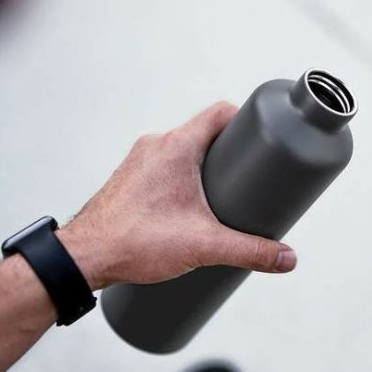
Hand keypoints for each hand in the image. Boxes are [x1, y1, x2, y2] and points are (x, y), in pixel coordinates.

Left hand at [56, 102, 297, 288]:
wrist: (84, 257)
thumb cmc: (135, 241)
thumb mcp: (204, 246)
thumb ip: (250, 251)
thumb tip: (287, 258)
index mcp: (176, 146)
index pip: (220, 112)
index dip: (246, 120)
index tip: (263, 139)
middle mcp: (155, 145)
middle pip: (203, 133)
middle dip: (229, 153)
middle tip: (249, 177)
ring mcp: (138, 161)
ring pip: (181, 151)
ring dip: (203, 167)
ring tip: (221, 196)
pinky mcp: (128, 179)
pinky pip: (162, 167)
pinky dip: (180, 179)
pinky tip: (187, 206)